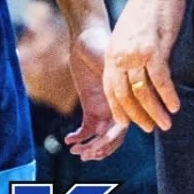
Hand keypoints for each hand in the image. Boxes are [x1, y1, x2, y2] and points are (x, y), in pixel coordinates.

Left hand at [65, 22, 126, 159]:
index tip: (99, 148)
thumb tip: (119, 103)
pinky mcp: (90, 107)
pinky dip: (79, 137)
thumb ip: (116, 83)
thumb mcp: (109, 63)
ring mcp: (104, 108)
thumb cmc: (101, 46)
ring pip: (100, 137)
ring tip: (76, 152)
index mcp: (125, 100)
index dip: (112, 142)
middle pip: (112, 138)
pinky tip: (68, 140)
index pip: (122, 129)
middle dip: (100, 149)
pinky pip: (87, 129)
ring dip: (90, 147)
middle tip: (86, 155)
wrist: (87, 38)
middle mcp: (117, 107)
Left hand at [103, 0, 184, 132]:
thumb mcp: (128, 34)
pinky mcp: (154, 50)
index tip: (126, 124)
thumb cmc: (146, 9)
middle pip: (124, 96)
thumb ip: (128, 54)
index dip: (118, 109)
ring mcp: (136, 55)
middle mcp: (120, 57)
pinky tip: (175, 106)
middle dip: (137, 116)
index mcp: (112, 54)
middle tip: (149, 129)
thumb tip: (135, 71)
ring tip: (165, 124)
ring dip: (154, 111)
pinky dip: (168, 96)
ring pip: (142, 92)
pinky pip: (160, 81)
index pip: (111, 89)